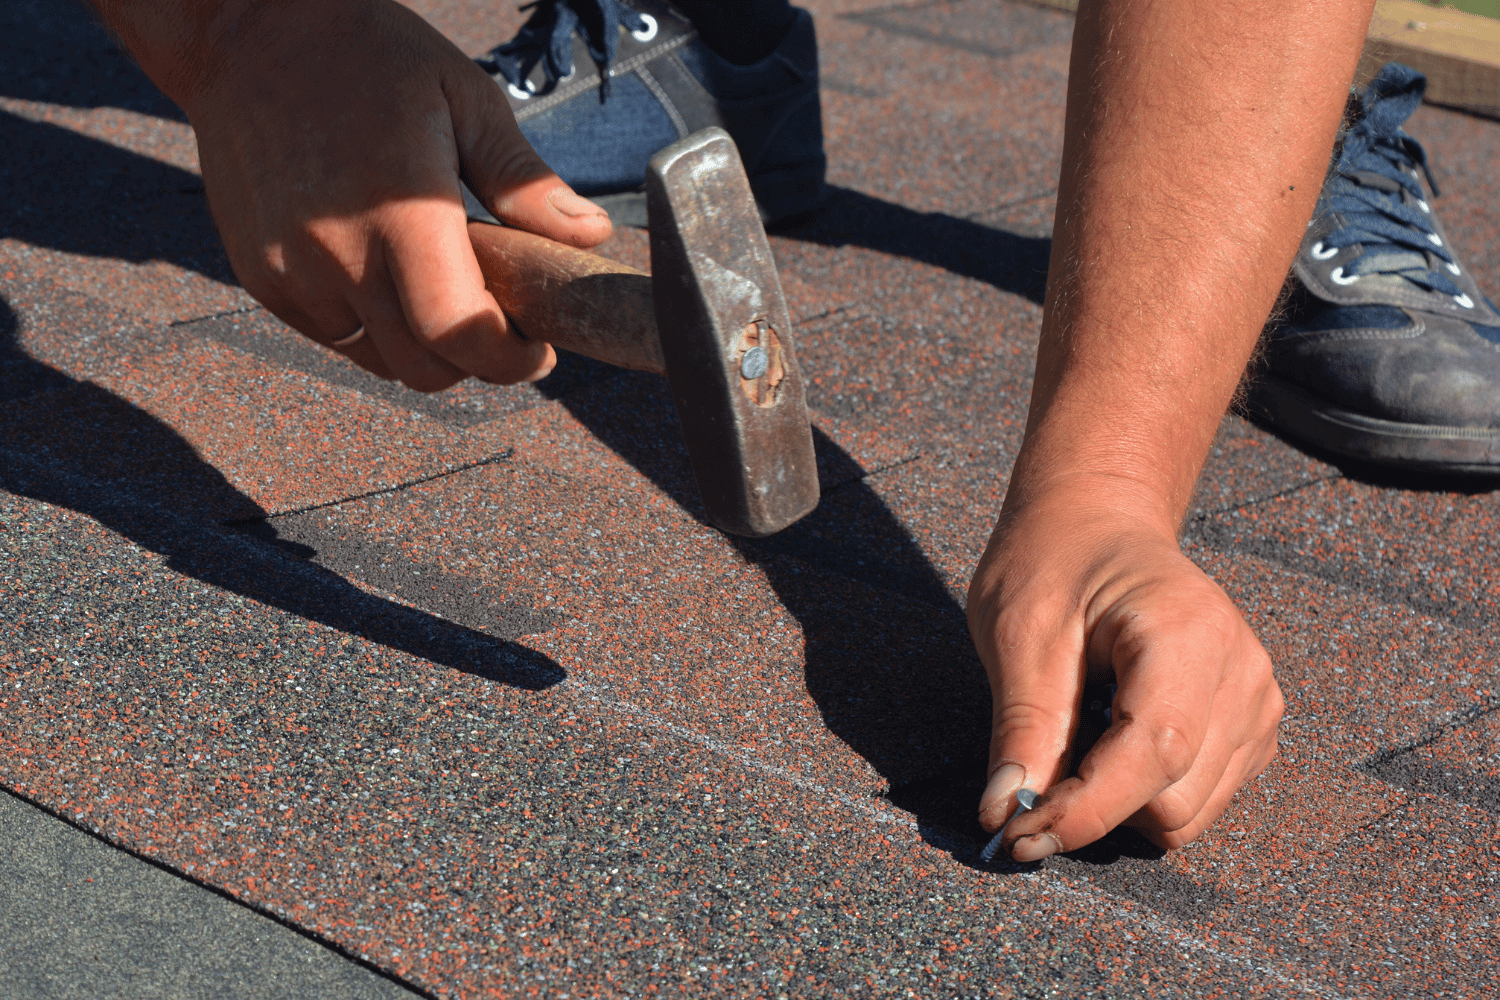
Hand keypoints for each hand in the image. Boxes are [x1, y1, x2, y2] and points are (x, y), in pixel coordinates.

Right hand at [166, 0, 612, 388]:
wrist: (247, 32)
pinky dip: (373, 327)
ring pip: (380, 360)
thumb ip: (524, 182)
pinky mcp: (260, 276)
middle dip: (475, 360)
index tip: (537, 350)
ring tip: (442, 287)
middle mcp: (338, 253)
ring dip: (423, 346)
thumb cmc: (371, 57)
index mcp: (401, 212)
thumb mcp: (465, 100)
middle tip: (501, 322)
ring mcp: (290, 271)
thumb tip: (592, 235)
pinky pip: (334, 337)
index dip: (508, 360)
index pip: (458, 334)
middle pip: (424, 367)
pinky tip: (387, 273)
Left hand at [966, 477, 1282, 858]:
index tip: (1018, 835)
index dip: (1085, 811)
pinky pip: (1199, 799)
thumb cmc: (1054, 559)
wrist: (1097, 522)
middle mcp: (1242, 672)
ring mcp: (1256, 702)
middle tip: (1027, 777)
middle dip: (1094, 808)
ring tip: (1074, 735)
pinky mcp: (1250, 726)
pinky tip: (1108, 737)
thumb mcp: (1017, 630)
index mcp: (1189, 633)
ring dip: (1117, 803)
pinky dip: (1142, 792)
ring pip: (1187, 814)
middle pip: (1174, 801)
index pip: (1154, 755)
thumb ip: (1022, 726)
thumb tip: (1006, 814)